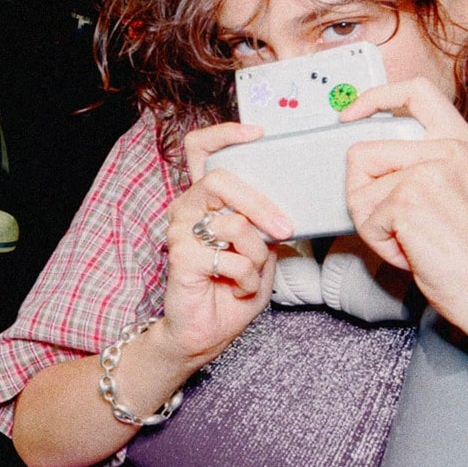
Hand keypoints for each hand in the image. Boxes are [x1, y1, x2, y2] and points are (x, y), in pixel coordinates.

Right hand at [157, 122, 294, 365]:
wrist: (206, 332)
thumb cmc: (232, 290)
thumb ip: (267, 224)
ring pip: (233, 222)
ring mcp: (180, 232)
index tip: (256, 134)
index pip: (200, 150)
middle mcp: (188, 209)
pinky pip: (228, 257)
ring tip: (252, 272)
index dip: (224, 134)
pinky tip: (237, 287)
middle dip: (261, 204)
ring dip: (257, 253)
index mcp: (206, 201)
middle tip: (285, 228)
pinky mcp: (179, 258)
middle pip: (220, 178)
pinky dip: (245, 276)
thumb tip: (288, 204)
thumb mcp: (263, 250)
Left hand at [340, 78, 467, 329]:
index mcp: (461, 143)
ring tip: (410, 238)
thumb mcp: (452, 190)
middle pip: (363, 152)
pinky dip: (379, 242)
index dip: (374, 97)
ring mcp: (430, 171)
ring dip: (372, 223)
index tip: (349, 114)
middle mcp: (449, 149)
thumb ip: (419, 163)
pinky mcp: (410, 198)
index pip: (415, 92)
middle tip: (395, 222)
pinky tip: (412, 249)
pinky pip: (365, 218)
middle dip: (362, 194)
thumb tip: (363, 153)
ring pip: (358, 189)